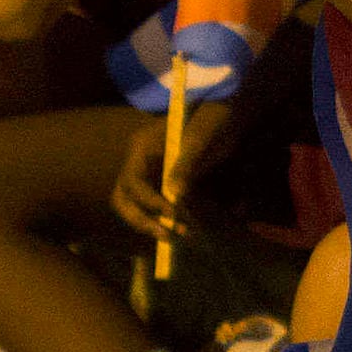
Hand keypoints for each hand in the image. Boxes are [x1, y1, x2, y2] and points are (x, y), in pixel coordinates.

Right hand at [110, 102, 228, 236]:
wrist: (226, 115)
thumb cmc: (214, 118)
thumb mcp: (203, 135)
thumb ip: (188, 162)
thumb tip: (175, 195)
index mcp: (142, 146)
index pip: (133, 181)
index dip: (149, 201)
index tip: (173, 214)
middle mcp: (139, 163)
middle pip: (125, 199)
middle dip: (142, 220)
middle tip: (168, 236)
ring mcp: (149, 174)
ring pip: (135, 207)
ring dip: (152, 224)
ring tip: (179, 236)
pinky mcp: (161, 184)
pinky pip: (154, 208)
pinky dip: (164, 221)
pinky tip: (185, 230)